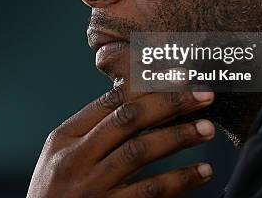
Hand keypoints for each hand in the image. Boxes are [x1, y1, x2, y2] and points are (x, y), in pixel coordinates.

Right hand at [26, 83, 214, 196]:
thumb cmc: (55, 195)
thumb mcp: (60, 158)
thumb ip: (91, 133)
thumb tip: (137, 102)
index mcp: (63, 138)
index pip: (109, 101)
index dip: (147, 85)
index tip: (177, 76)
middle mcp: (75, 158)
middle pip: (128, 118)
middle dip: (169, 102)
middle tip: (202, 95)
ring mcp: (91, 187)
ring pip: (141, 151)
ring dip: (179, 136)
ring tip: (206, 128)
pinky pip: (150, 192)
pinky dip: (180, 179)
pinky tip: (201, 171)